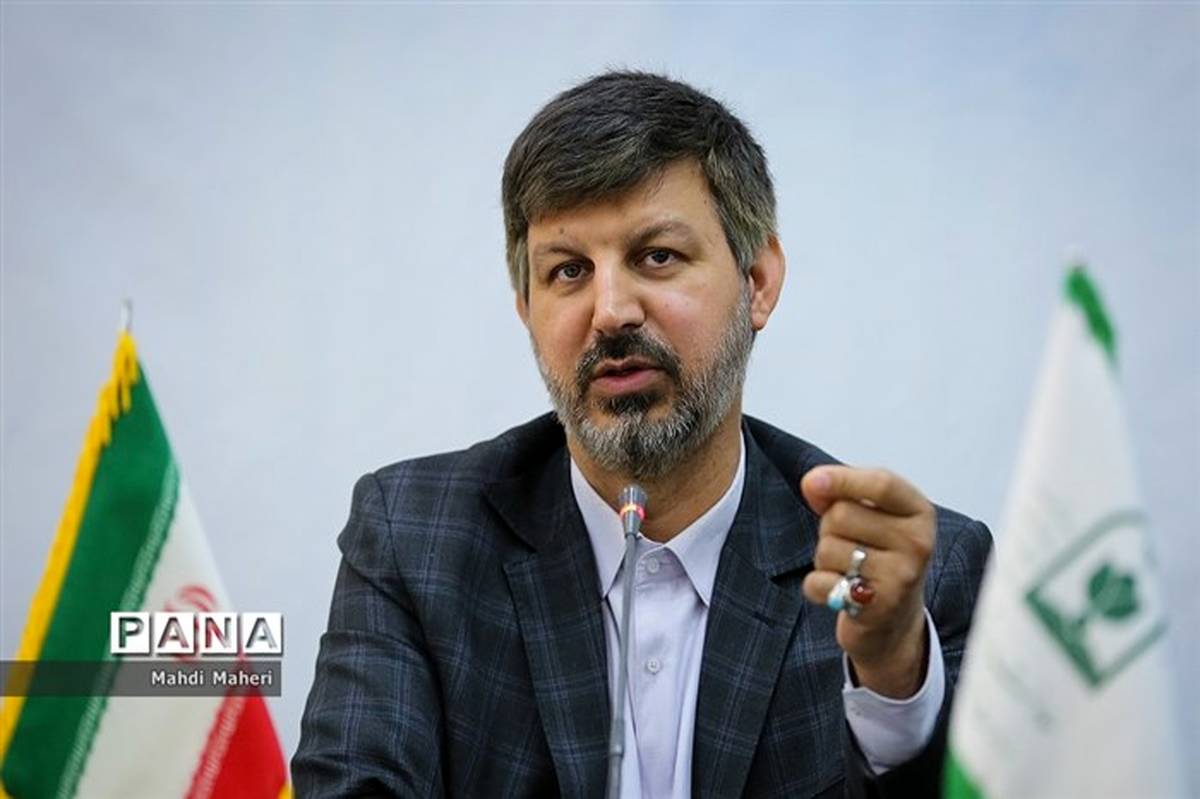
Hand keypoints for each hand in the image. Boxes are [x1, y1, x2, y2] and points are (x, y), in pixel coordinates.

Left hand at [800, 465, 935, 698]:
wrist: (895, 621)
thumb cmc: (879, 558)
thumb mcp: (871, 517)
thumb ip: (842, 493)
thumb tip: (813, 483)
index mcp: (919, 513)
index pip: (881, 484)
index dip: (842, 479)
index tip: (812, 481)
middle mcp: (917, 543)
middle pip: (842, 514)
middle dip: (829, 528)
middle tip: (849, 546)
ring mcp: (901, 577)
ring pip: (827, 548)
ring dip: (824, 559)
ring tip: (848, 570)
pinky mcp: (878, 607)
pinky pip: (820, 582)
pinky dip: (817, 587)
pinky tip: (839, 591)